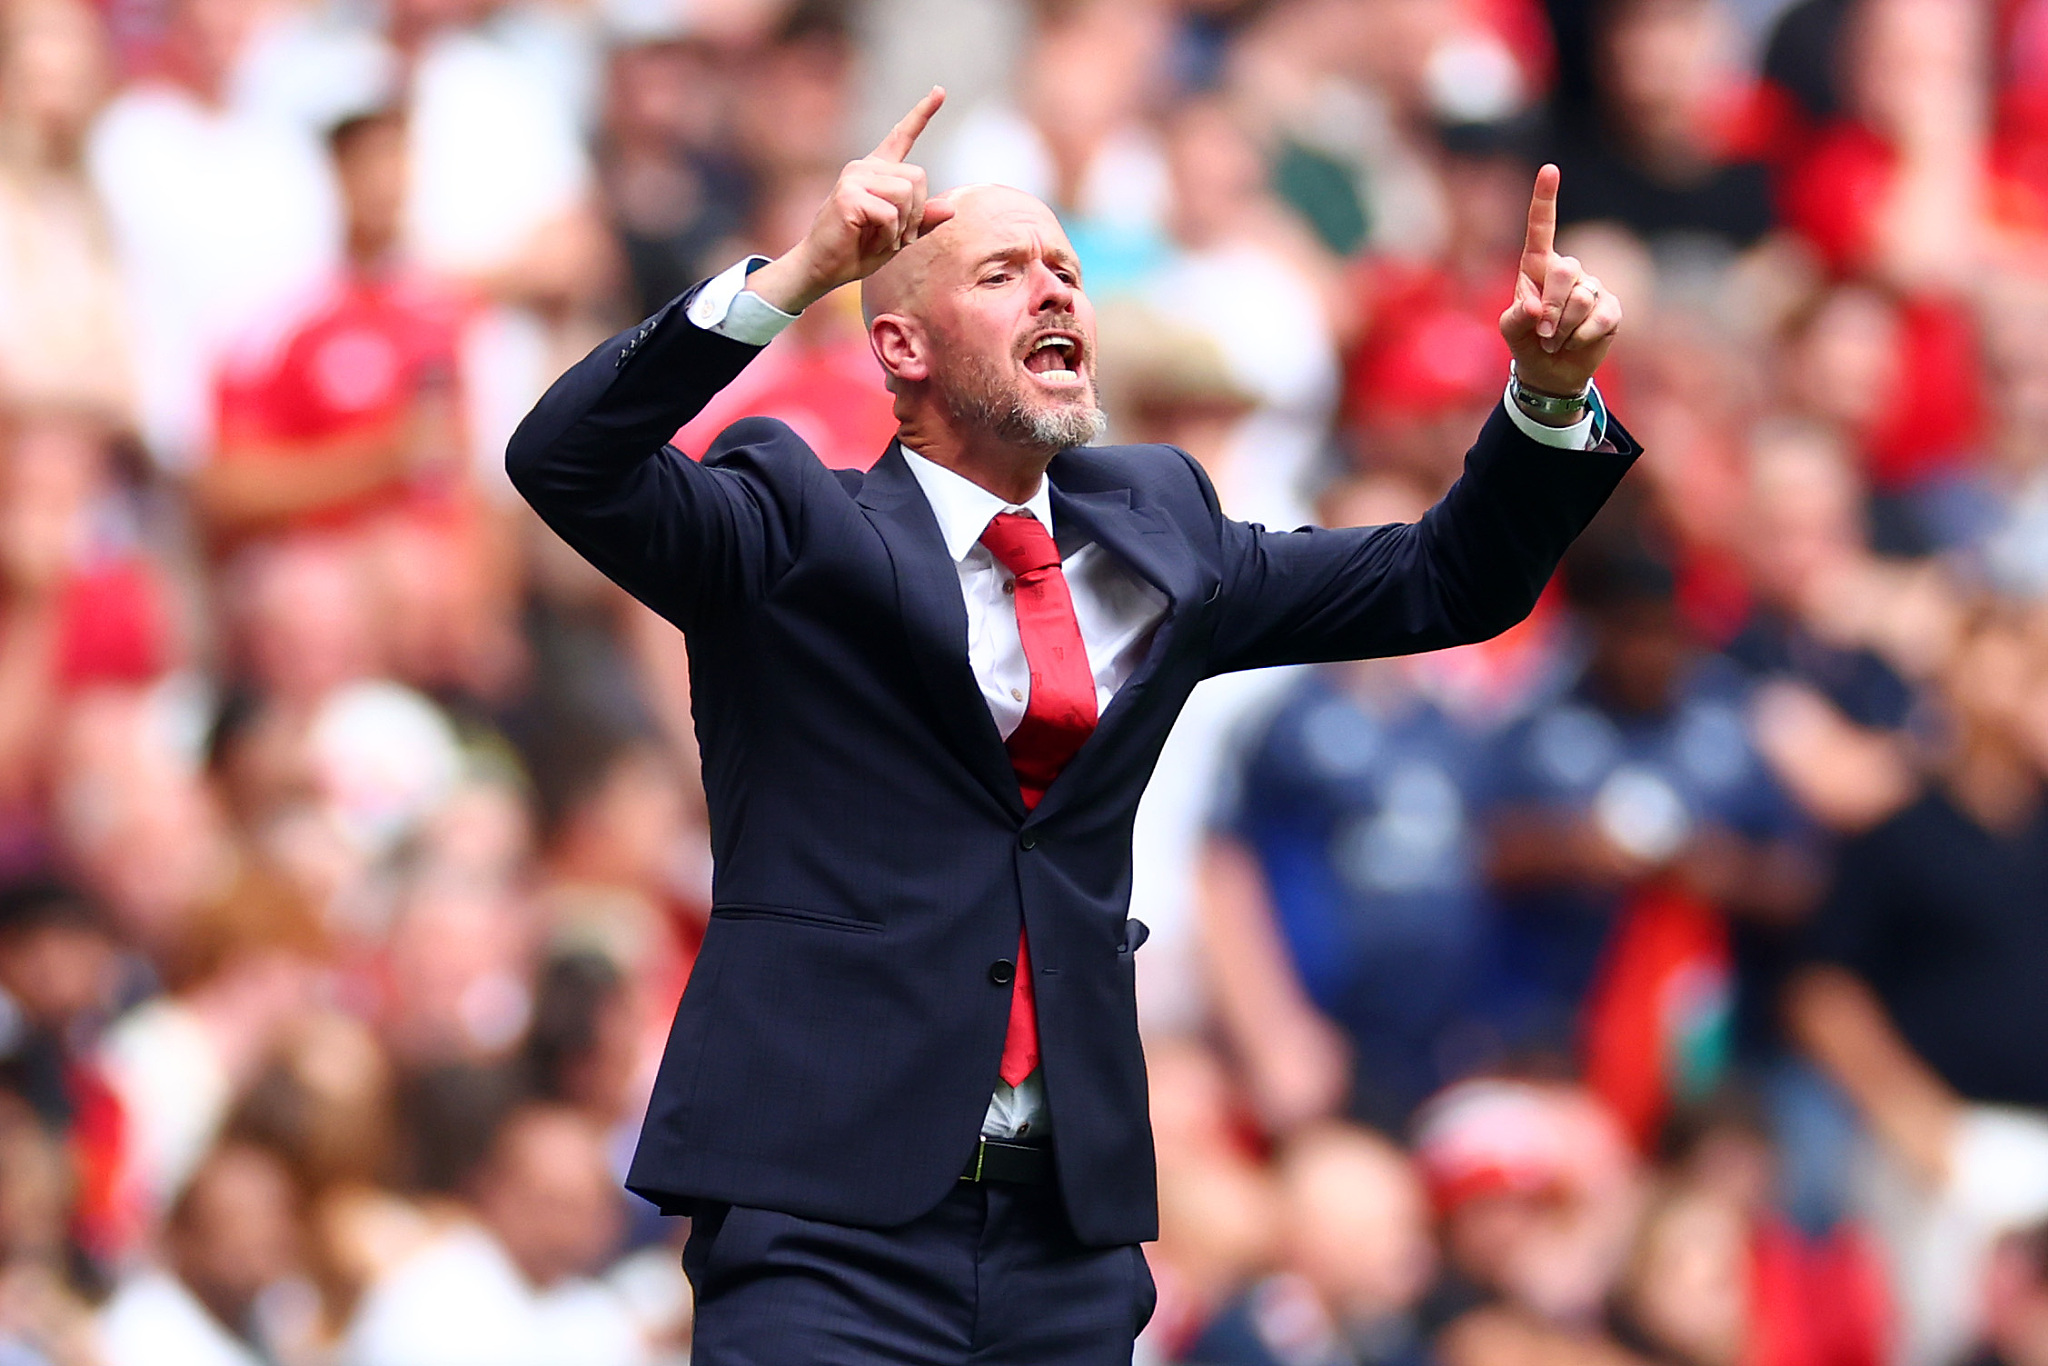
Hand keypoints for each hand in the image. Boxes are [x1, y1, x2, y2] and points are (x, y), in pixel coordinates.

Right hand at [746, 87, 955, 314]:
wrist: (822, 268)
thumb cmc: (856, 252)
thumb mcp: (899, 237)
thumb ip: (922, 221)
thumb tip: (951, 208)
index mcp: (877, 172)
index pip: (902, 136)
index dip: (922, 113)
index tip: (940, 90)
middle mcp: (865, 167)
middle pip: (919, 176)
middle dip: (917, 212)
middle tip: (898, 236)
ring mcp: (854, 178)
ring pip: (907, 193)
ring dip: (903, 225)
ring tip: (883, 238)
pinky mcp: (848, 194)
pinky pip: (891, 213)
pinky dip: (890, 235)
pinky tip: (872, 240)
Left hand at [1498, 165, 1621, 398]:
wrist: (1550, 371)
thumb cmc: (1527, 340)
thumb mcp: (1511, 330)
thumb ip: (1517, 317)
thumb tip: (1537, 308)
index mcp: (1538, 267)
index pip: (1542, 228)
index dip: (1545, 199)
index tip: (1549, 169)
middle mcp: (1568, 270)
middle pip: (1565, 270)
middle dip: (1551, 306)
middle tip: (1543, 332)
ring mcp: (1592, 287)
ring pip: (1581, 299)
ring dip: (1563, 329)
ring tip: (1556, 340)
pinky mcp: (1611, 309)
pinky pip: (1599, 318)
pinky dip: (1581, 337)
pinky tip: (1575, 342)